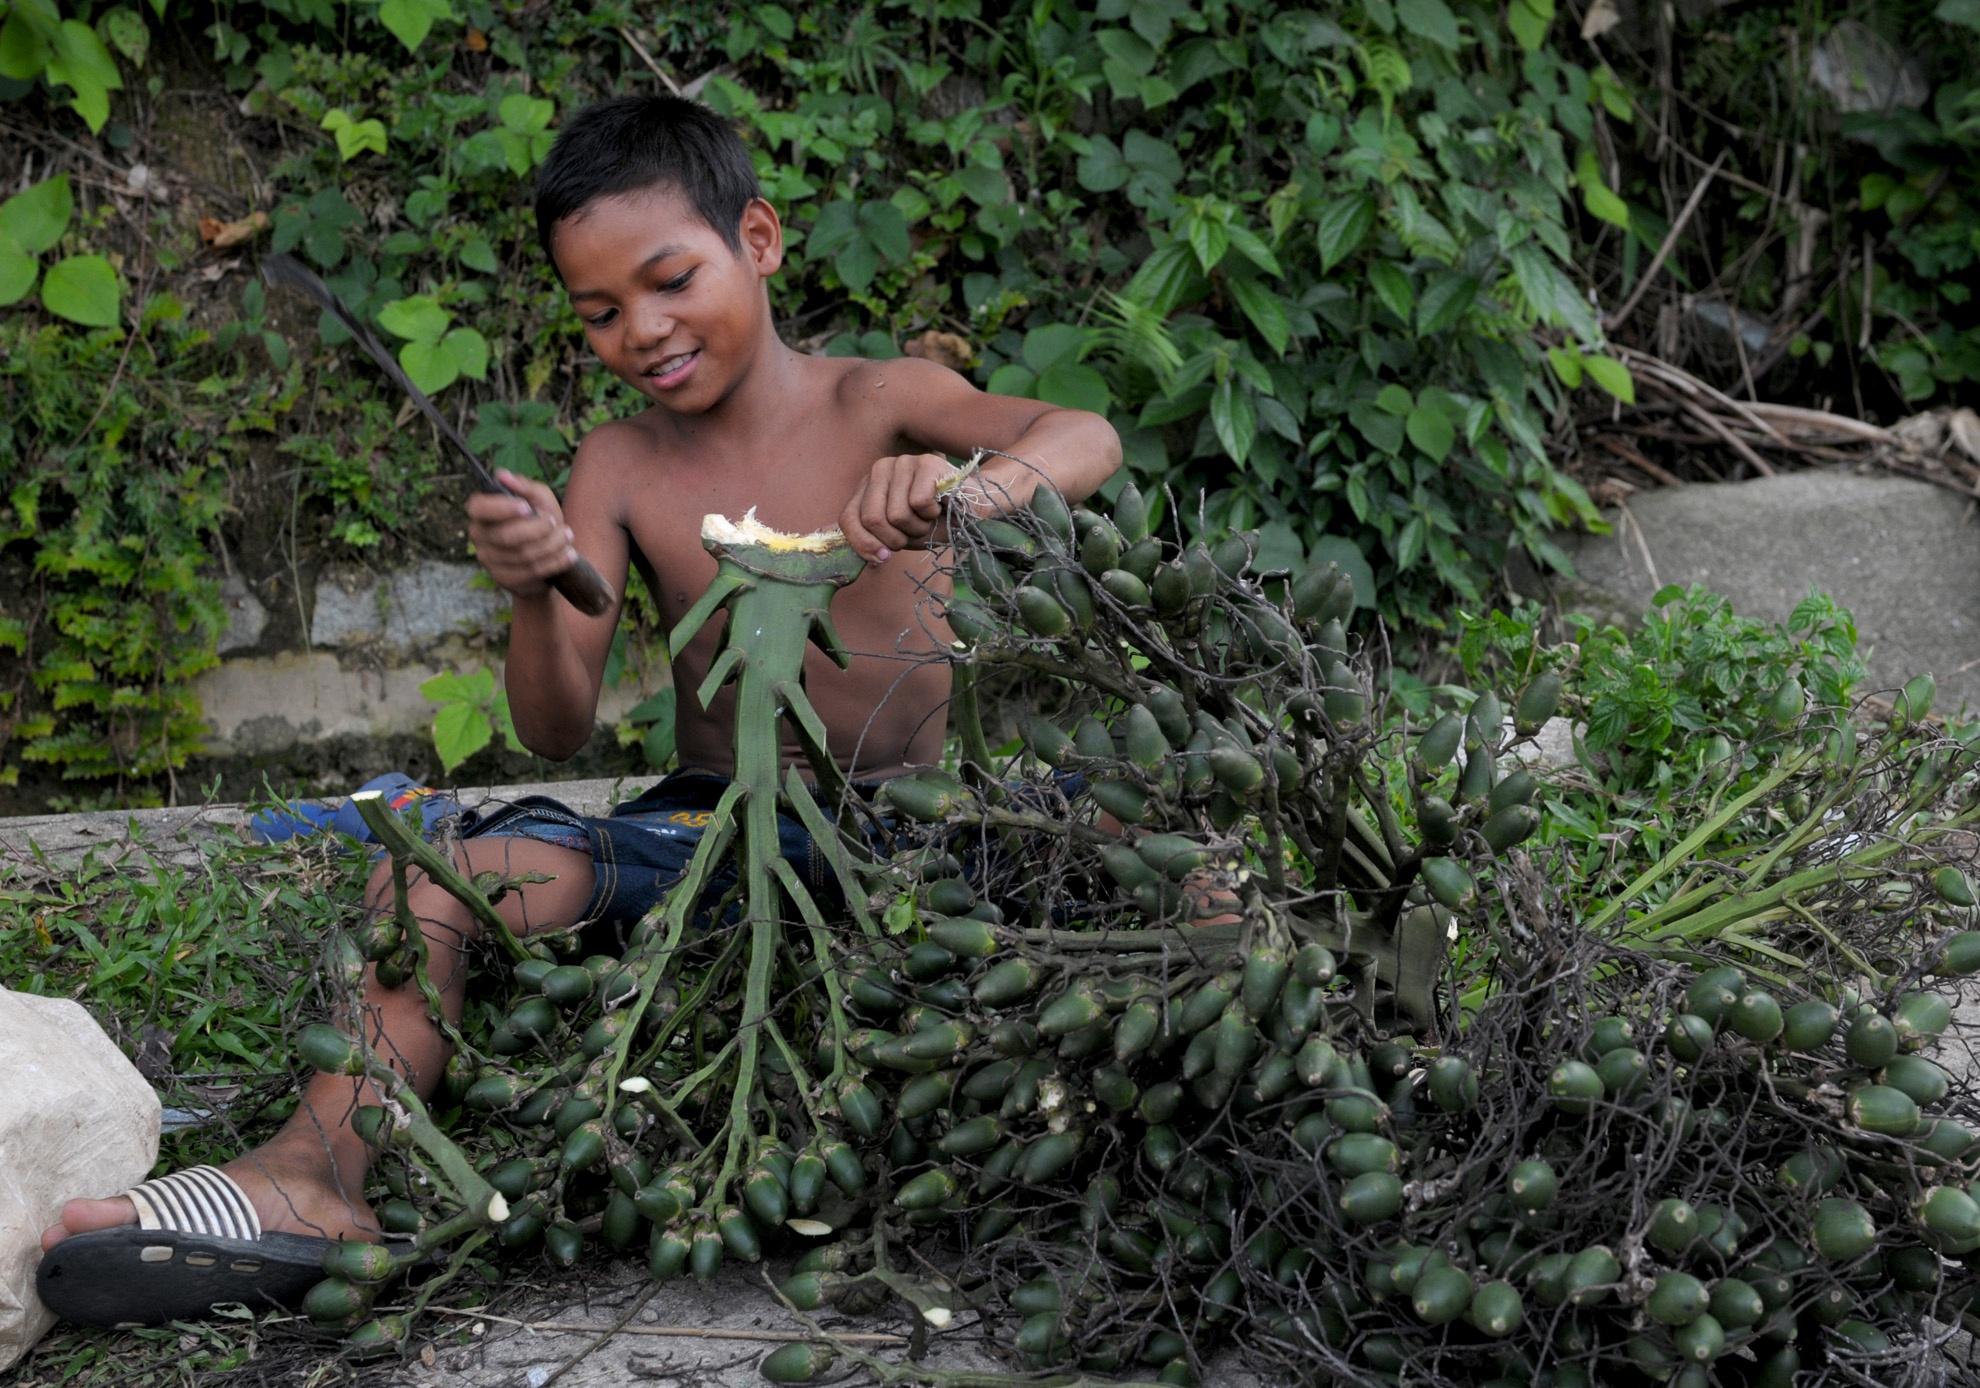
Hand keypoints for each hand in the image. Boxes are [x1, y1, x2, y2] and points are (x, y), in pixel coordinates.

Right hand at [466, 469, 577, 597]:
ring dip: (553, 544)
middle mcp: (479, 536)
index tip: (525, 507)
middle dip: (539, 528)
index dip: (501, 508)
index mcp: (482, 512)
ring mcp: (489, 560)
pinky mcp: (504, 579)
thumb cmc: (540, 522)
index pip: (478, 508)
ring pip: (523, 554)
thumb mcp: (539, 500)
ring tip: (567, 536)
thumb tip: (502, 475)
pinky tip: (568, 554)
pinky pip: (532, 571)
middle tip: (555, 522)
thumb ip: (525, 486)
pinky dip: (555, 561)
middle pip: (507, 535)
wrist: (548, 557)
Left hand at [840, 452, 955, 563]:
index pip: (848, 518)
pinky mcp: (926, 463)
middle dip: (895, 538)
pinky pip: (918, 503)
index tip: (882, 557)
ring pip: (896, 514)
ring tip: (929, 517)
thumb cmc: (936, 522)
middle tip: (915, 532)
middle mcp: (881, 469)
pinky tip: (941, 504)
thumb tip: (870, 554)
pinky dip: (932, 513)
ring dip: (917, 527)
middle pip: (871, 518)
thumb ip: (876, 540)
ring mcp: (903, 463)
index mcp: (869, 485)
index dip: (863, 544)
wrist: (974, 510)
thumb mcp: (900, 535)